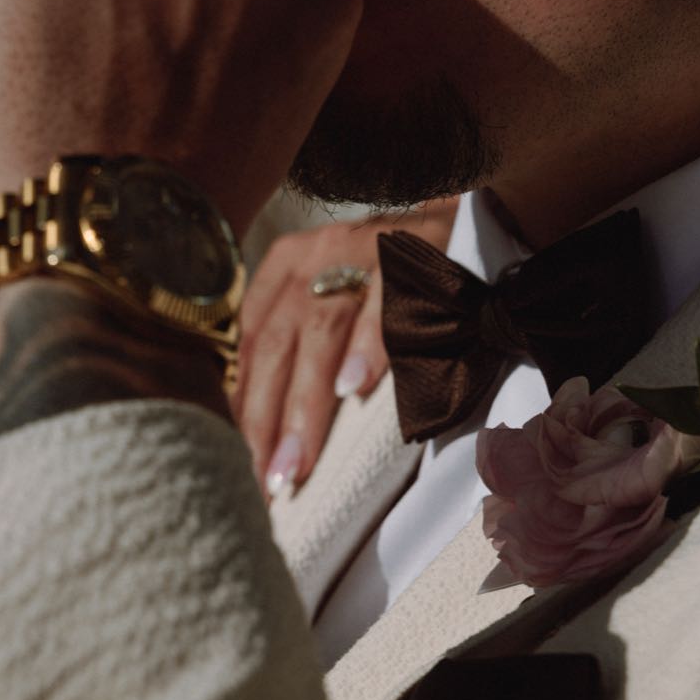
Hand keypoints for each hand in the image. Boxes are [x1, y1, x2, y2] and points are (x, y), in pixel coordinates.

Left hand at [235, 196, 458, 495]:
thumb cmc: (386, 275)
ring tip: (299, 461)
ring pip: (319, 330)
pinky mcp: (409, 256)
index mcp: (287, 267)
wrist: (457, 218)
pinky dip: (365, 346)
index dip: (243, 406)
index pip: (249, 342)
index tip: (242, 465)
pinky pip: (383, 305)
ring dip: (307, 404)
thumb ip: (298, 344)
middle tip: (270, 481)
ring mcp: (361, 252)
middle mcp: (315, 256)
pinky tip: (353, 389)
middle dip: (267, 419)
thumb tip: (265, 431)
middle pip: (277, 342)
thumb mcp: (330, 293)